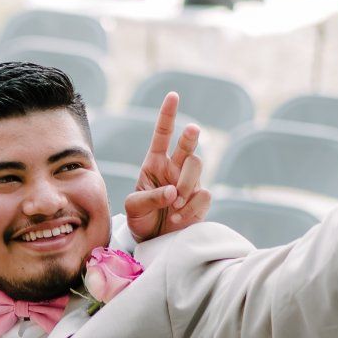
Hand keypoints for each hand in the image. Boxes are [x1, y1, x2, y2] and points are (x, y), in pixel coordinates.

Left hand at [124, 92, 209, 240]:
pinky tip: (178, 217)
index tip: (173, 96)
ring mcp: (190, 182)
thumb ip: (149, 198)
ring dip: (185, 185)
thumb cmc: (140, 220)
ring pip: (197, 166)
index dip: (168, 115)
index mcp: (155, 163)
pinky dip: (190, 207)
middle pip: (188, 145)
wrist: (153, 242)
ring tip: (173, 206)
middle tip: (191, 130)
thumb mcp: (134, 208)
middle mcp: (174, 168)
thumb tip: (172, 193)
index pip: (162, 135)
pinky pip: (203, 195)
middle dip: (190, 136)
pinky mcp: (201, 200)